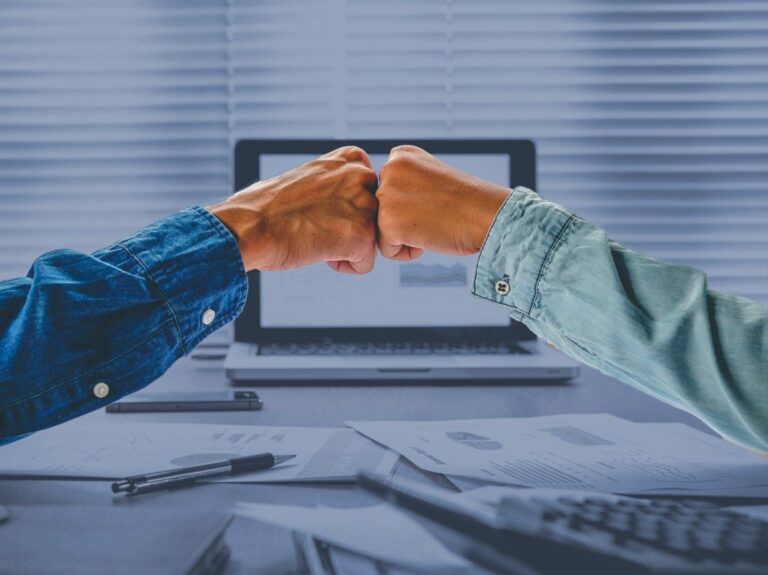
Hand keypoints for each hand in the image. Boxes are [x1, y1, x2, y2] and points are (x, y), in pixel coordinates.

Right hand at [207, 146, 377, 272]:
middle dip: (351, 228)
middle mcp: (362, 176)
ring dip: (346, 247)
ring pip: (371, 240)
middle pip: (374, 217)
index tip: (319, 210)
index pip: (368, 193)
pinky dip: (344, 266)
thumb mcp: (309, 176)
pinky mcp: (363, 235)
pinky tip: (320, 253)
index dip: (345, 209)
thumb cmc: (269, 206)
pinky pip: (365, 264)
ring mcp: (365, 205)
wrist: (251, 226)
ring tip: (316, 237)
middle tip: (316, 226)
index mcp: (351, 159)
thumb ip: (336, 181)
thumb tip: (347, 197)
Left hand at [376, 145, 510, 259]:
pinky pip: (387, 250)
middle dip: (407, 221)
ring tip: (434, 224)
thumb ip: (406, 184)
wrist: (487, 214)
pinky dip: (408, 253)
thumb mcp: (430, 178)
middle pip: (382, 212)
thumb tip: (387, 205)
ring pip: (383, 231)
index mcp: (401, 155)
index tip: (437, 201)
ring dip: (408, 237)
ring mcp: (386, 194)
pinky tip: (429, 237)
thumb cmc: (468, 203)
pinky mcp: (387, 220)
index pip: (388, 193)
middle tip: (436, 213)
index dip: (412, 205)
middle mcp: (389, 169)